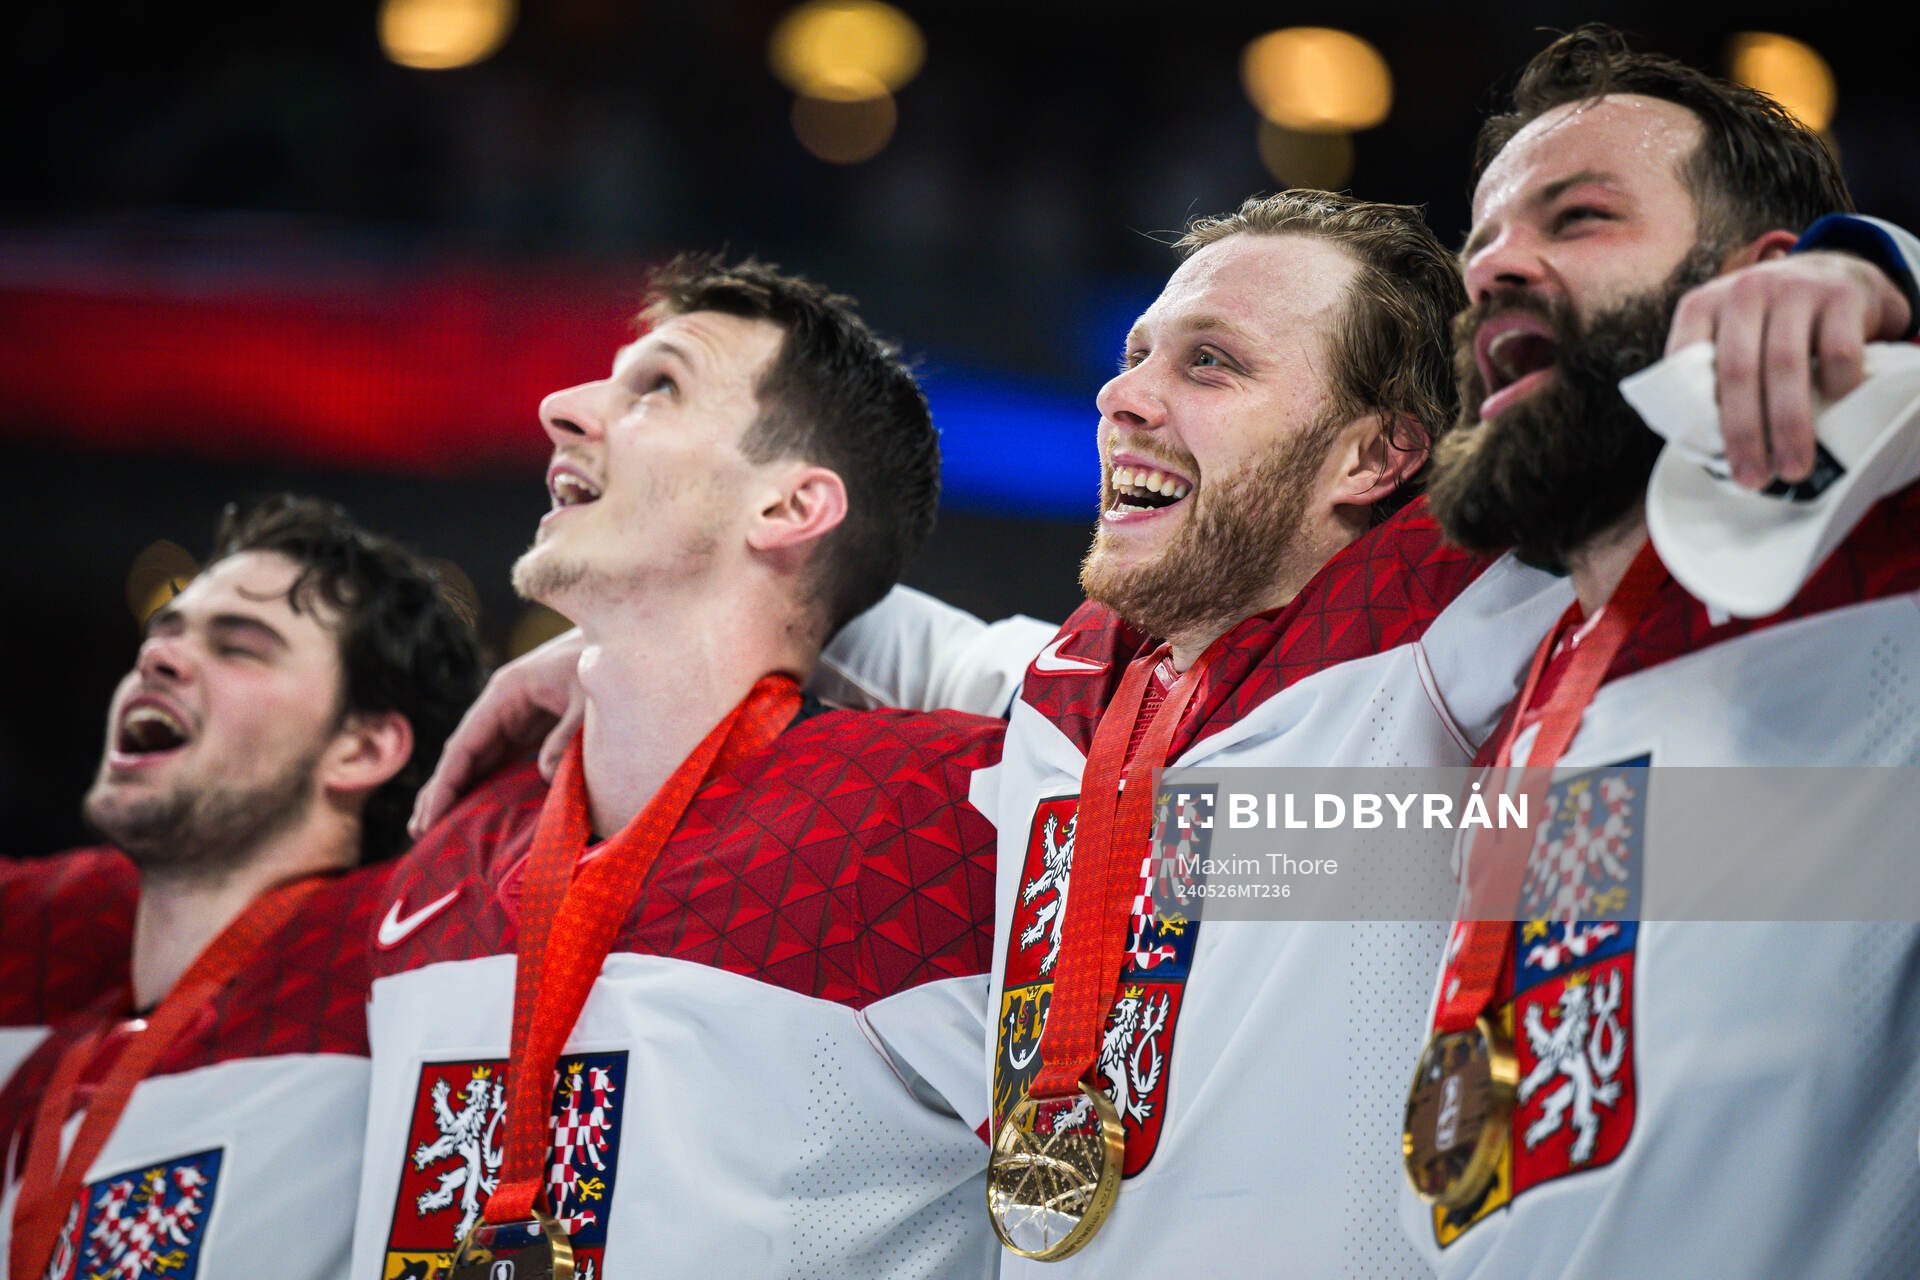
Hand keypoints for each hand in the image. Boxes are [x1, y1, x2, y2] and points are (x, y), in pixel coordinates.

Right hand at [408, 626, 585, 836]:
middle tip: (420, 832)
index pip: (465, 743)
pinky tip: (475, 810)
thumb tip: (546, 776)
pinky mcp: (529, 728)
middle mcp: (501, 706)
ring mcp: (513, 717)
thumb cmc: (598, 663)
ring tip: (435, 829)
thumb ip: (566, 735)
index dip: (446, 781)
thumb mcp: (586, 698)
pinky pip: (500, 760)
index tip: (430, 814)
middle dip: (441, 792)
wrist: (617, 641)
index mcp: (506, 692)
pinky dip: (485, 785)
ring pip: (477, 759)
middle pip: (463, 754)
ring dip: (458, 792)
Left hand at [1667, 251, 1912, 488]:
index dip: (1693, 413)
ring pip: (1785, 366)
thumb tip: (1700, 448)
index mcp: (1702, 306)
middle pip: (1736, 371)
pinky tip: (1836, 408)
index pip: (1683, 362)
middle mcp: (1743, 291)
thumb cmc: (1770, 325)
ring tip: (1793, 469)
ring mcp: (1793, 288)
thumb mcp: (1730, 334)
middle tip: (1752, 479)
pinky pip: (1836, 351)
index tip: (1707, 457)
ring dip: (1789, 426)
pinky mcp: (1840, 294)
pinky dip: (1836, 386)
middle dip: (1743, 434)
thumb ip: (1709, 374)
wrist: (1835, 272)